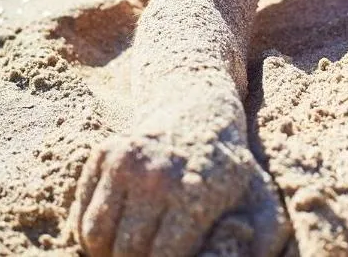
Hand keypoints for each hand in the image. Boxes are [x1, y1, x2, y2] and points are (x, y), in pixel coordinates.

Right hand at [69, 111, 288, 256]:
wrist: (200, 106)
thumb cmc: (229, 163)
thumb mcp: (258, 193)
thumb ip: (265, 231)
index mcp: (198, 191)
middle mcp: (159, 175)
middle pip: (129, 250)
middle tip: (150, 255)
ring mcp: (128, 161)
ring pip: (97, 236)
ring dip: (110, 251)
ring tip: (131, 249)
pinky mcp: (106, 152)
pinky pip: (82, 214)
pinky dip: (90, 232)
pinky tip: (114, 232)